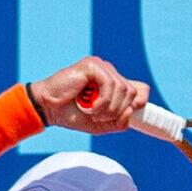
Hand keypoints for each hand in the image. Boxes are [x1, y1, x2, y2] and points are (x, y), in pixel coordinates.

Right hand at [30, 57, 149, 134]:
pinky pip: (110, 83)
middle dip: (118, 111)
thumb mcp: (101, 125)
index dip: (141, 102)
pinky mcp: (93, 65)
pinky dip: (104, 101)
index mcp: (114, 86)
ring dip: (110, 108)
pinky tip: (92, 107)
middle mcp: (110, 74)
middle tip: (100, 117)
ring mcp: (102, 68)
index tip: (128, 114)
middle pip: (133, 92)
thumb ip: (118, 122)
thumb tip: (131, 111)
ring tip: (94, 113)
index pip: (141, 89)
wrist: (50, 108)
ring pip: (123, 89)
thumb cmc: (72, 115)